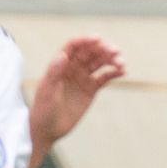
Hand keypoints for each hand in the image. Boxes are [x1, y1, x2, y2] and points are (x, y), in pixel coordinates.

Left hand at [30, 37, 124, 156]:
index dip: (85, 40)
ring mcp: (82, 78)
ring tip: (122, 63)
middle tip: (115, 51)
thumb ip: (54, 71)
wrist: (48, 128)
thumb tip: (63, 55)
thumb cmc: (43, 108)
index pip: (74, 47)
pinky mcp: (91, 90)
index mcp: (59, 64)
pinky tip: (123, 71)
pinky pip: (104, 78)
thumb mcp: (47, 90)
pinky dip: (114, 73)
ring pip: (99, 64)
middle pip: (89, 53)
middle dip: (103, 50)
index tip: (98, 39)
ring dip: (111, 60)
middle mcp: (72, 68)